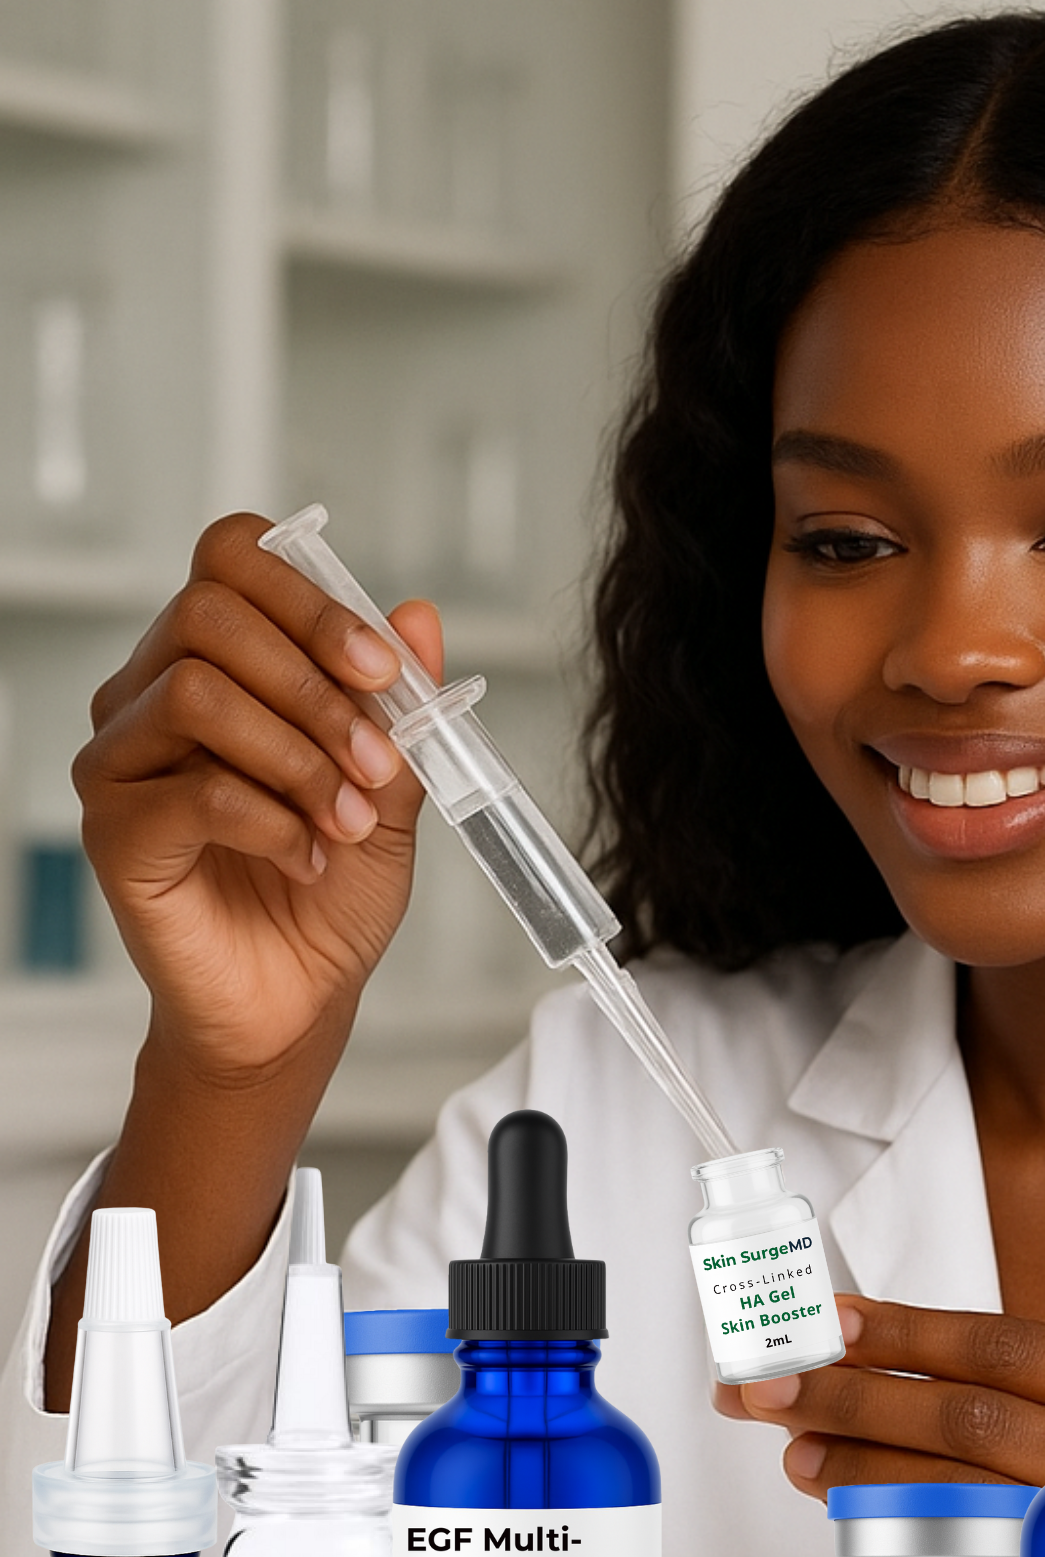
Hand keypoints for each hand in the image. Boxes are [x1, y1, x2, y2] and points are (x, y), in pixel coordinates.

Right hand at [74, 513, 438, 1086]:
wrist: (299, 994)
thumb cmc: (333, 889)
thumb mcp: (395, 790)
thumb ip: (402, 706)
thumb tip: (418, 618)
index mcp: (220, 662)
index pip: (233, 561)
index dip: (312, 600)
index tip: (384, 670)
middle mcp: (153, 693)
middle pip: (211, 615)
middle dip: (317, 688)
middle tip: (377, 764)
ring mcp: (123, 759)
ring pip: (198, 694)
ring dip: (299, 758)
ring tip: (348, 823)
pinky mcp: (115, 829)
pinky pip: (193, 790)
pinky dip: (275, 824)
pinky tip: (308, 860)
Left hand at [717, 1295, 1044, 1496]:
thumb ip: (969, 1370)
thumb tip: (841, 1341)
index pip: (998, 1347)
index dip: (908, 1332)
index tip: (831, 1319)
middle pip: (966, 1418)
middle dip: (854, 1396)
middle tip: (771, 1383)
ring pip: (955, 1488)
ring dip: (858, 1458)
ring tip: (792, 1437)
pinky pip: (956, 1550)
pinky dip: (885, 1515)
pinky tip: (838, 1493)